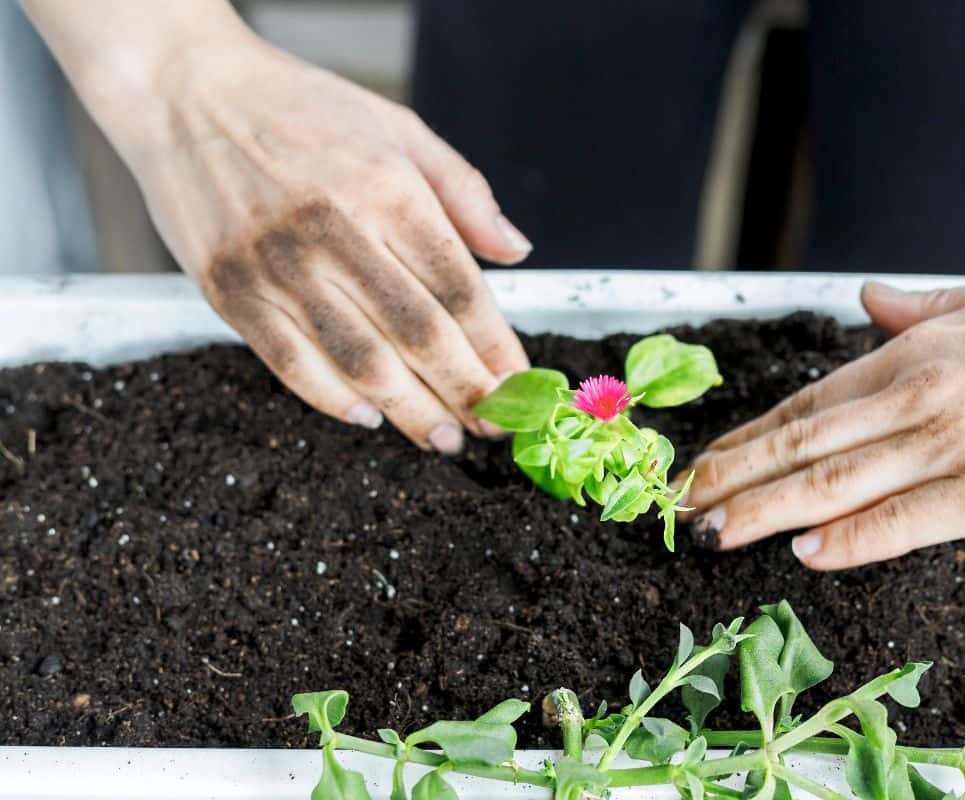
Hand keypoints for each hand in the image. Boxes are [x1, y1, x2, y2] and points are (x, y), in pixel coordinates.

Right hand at [28, 1, 530, 451]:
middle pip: (419, 336)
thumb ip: (464, 192)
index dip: (496, 347)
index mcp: (386, 189)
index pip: (460, 289)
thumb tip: (516, 250)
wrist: (187, 93)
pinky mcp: (231, 291)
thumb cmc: (300, 108)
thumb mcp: (398, 127)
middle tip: (491, 427)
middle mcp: (335, 232)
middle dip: (465, 392)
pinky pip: (292, 364)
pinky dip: (334, 400)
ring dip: (411, 411)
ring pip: (362, 362)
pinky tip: (369, 416)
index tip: (519, 382)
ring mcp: (279, 267)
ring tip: (442, 437)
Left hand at [680, 252, 964, 568]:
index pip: (808, 403)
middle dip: (733, 476)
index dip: (750, 437)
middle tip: (681, 503)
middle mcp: (916, 398)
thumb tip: (870, 298)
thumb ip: (922, 308)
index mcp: (915, 353)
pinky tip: (804, 551)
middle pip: (801, 445)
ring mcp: (949, 447)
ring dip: (762, 509)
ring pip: (831, 483)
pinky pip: (902, 521)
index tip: (709, 459)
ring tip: (712, 530)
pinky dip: (847, 537)